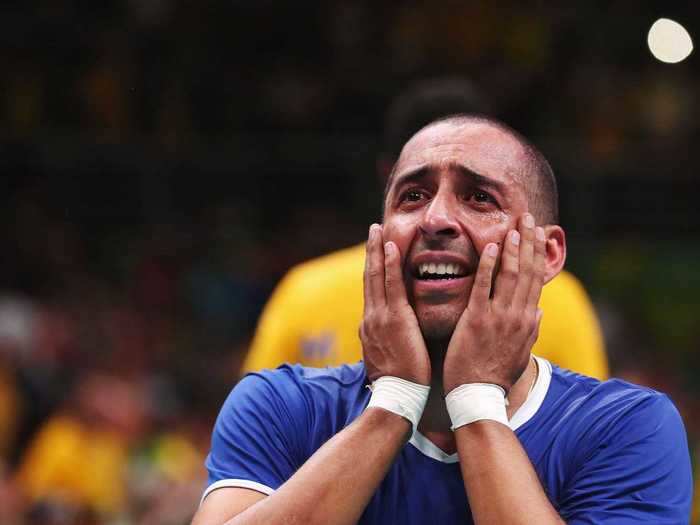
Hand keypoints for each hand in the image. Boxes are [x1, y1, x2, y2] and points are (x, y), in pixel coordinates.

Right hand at [360, 224, 430, 385]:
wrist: (398, 397)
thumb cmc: (398, 384)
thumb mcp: (386, 361)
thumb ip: (385, 344)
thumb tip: (384, 339)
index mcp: (370, 327)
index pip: (371, 292)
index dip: (372, 270)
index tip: (374, 253)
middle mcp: (370, 318)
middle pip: (369, 278)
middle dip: (370, 252)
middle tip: (372, 230)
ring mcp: (379, 317)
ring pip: (376, 276)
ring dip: (376, 250)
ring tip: (377, 230)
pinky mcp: (394, 318)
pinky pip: (391, 284)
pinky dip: (389, 264)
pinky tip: (390, 246)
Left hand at [443, 213, 545, 394]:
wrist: (478, 396)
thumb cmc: (495, 375)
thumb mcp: (520, 353)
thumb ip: (530, 330)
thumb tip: (539, 311)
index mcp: (527, 321)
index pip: (537, 280)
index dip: (539, 254)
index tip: (539, 233)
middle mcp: (518, 315)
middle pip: (528, 272)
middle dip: (530, 242)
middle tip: (529, 217)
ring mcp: (498, 317)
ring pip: (511, 275)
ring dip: (513, 248)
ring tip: (515, 226)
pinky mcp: (477, 320)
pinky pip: (483, 287)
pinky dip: (488, 265)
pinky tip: (490, 247)